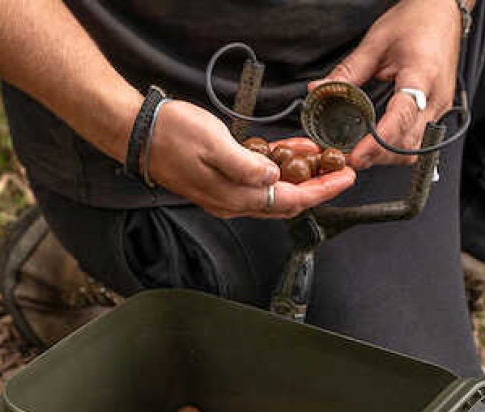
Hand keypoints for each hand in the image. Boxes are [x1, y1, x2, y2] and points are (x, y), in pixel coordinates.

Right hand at [145, 101, 355, 218]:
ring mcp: (226, 194)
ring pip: (274, 194)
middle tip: (340, 171)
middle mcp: (233, 203)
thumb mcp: (214, 144)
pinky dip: (278, 170)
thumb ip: (246, 166)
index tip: (346, 179)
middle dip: (317, 188)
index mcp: (235, 197)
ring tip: (320, 158)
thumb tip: (273, 179)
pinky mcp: (221, 182)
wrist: (138, 134)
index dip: (322, 191)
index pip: (290, 202)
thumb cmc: (172, 136)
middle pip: (287, 204)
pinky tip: (288, 153)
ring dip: (299, 178)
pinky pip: (258, 182)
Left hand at [311, 0, 460, 168]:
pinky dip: (396, 150)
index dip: (377, 142)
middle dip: (377, 156)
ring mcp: (441, 108)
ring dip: (387, 157)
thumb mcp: (376, 42)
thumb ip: (348, 72)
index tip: (356, 155)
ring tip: (362, 153)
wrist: (443, 12)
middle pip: (407, 145)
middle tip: (349, 157)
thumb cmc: (415, 21)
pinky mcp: (439, 113)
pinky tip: (379, 146)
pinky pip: (418, 143)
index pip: (401, 118)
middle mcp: (436, 97)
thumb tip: (319, 91)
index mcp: (422, 75)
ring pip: (414, 151)